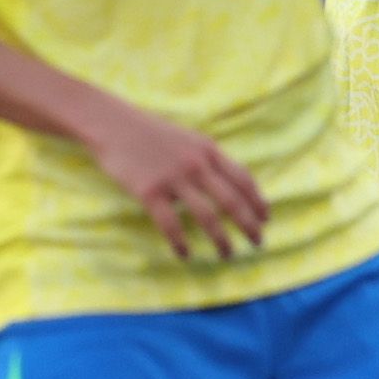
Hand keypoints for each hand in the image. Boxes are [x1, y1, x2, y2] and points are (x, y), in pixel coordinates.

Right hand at [82, 99, 270, 260]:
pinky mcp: (150, 191)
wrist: (112, 123)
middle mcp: (196, 164)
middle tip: (258, 243)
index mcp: (208, 150)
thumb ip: (206, 158)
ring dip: (221, 239)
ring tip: (227, 254)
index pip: (243, 178)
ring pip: (207, 216)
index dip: (257, 200)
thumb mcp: (186, 138)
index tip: (266, 218)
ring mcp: (173, 178)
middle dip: (249, 225)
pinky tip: (185, 255)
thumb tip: (226, 183)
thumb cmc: (148, 132)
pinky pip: (171, 224)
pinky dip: (180, 243)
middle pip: (232, 200)